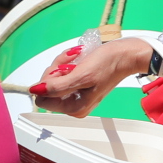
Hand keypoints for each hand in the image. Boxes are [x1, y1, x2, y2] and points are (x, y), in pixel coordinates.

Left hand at [32, 36, 149, 117]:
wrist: (127, 54)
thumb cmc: (109, 64)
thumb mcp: (81, 74)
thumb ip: (56, 86)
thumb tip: (35, 90)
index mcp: (74, 107)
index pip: (42, 98)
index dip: (49, 81)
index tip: (64, 71)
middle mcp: (74, 104)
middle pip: (48, 88)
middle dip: (57, 70)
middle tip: (73, 61)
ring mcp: (77, 94)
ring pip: (54, 78)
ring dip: (63, 63)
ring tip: (78, 57)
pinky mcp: (80, 84)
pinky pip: (64, 74)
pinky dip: (68, 63)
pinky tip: (80, 57)